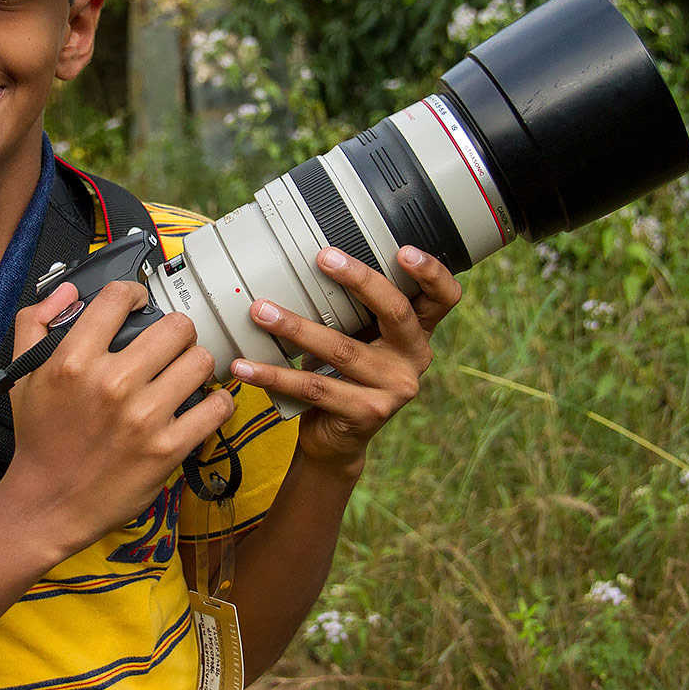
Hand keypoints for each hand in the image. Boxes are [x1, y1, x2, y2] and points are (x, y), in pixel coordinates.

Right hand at [0, 280, 233, 556]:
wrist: (47, 504)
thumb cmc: (39, 439)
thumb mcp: (22, 376)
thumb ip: (36, 322)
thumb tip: (67, 290)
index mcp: (73, 361)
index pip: (118, 298)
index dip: (134, 293)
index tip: (139, 304)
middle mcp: (111, 384)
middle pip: (175, 326)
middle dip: (175, 332)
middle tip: (169, 345)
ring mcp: (143, 417)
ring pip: (201, 360)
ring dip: (196, 364)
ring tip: (184, 374)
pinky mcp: (168, 449)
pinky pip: (215, 407)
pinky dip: (215, 403)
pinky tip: (201, 404)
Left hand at [230, 245, 462, 477]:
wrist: (338, 440)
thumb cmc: (345, 375)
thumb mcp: (361, 339)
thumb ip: (355, 308)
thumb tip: (306, 256)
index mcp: (417, 333)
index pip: (443, 298)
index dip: (431, 271)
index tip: (404, 249)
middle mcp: (413, 359)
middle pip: (395, 311)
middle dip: (359, 279)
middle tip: (323, 257)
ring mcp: (394, 389)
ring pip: (342, 349)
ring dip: (296, 327)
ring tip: (260, 311)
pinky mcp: (366, 413)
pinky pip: (314, 388)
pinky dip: (274, 375)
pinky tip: (245, 366)